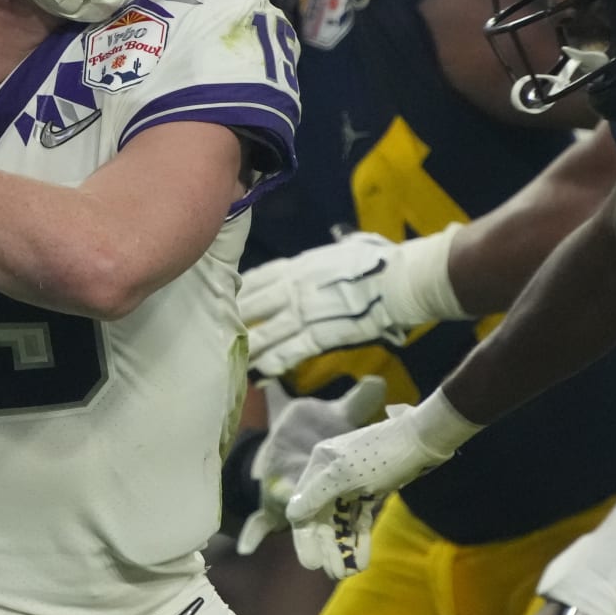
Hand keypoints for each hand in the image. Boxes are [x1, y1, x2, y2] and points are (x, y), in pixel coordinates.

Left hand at [237, 228, 464, 376]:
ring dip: (250, 347)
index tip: (225, 296)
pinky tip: (261, 373)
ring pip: (267, 332)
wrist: (402, 281)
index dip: (241, 288)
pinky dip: (276, 362)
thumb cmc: (382, 261)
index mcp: (301, 265)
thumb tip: (339, 241)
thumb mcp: (348, 247)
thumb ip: (334, 251)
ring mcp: (306, 312)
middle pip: (254, 304)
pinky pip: (292, 351)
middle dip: (235, 318)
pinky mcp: (321, 335)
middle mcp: (296, 287)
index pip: (260, 276)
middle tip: (213, 331)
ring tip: (231, 361)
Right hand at [285, 390, 478, 578]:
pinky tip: (362, 560)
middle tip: (334, 573)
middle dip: (328, 546)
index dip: (305, 536)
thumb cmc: (383, 454)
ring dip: (344, 546)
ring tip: (347, 573)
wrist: (424, 440)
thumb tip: (291, 515)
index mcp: (319, 465)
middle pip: (323, 517)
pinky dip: (360, 538)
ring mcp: (352, 483)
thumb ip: (316, 494)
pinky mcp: (371, 491)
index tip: (311, 564)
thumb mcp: (345, 474)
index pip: (304, 506)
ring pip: (342, 521)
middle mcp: (331, 475)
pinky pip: (359, 519)